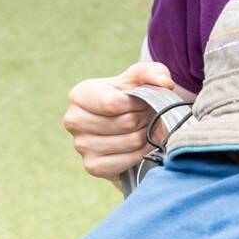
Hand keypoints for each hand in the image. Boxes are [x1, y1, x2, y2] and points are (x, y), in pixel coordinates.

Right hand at [62, 61, 175, 179]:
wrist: (126, 127)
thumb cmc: (130, 98)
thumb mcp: (141, 79)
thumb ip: (153, 72)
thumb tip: (165, 83)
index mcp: (80, 94)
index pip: (113, 103)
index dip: (138, 104)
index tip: (144, 102)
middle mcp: (74, 120)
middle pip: (125, 123)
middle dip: (145, 119)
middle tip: (148, 117)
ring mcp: (80, 145)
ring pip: (130, 142)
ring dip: (146, 135)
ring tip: (145, 128)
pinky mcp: (92, 166)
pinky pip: (127, 161)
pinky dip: (141, 153)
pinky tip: (141, 145)